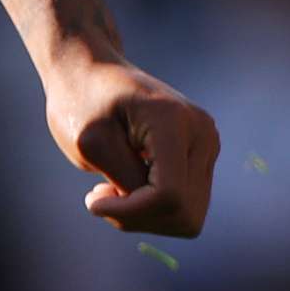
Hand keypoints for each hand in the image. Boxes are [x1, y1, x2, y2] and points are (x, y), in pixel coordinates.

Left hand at [42, 51, 217, 236]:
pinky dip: (152, 208)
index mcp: (174, 122)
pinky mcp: (202, 156)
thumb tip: (158, 210)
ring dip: (145, 216)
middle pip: (184, 213)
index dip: (129, 212)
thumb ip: (125, 179)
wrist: (91, 73)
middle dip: (138, 217)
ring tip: (112, 189)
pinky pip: (185, 206)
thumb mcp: (90, 144)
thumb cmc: (81, 103)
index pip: (169, 196)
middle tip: (102, 195)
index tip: (93, 199)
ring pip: (188, 216)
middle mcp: (202, 133)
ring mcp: (208, 144)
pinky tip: (126, 185)